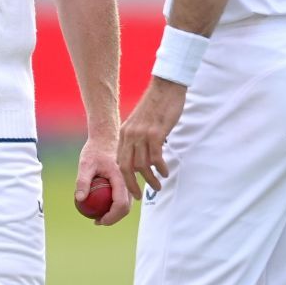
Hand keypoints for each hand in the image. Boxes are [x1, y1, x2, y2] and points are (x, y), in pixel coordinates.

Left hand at [74, 134, 130, 225]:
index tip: (99, 221)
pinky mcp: (124, 182)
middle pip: (126, 207)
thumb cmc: (94, 151)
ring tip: (98, 217)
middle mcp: (128, 181)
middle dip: (113, 219)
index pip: (121, 203)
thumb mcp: (85, 164)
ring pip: (126, 204)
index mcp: (121, 177)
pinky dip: (114, 206)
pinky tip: (100, 207)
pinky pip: (122, 198)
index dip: (111, 217)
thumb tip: (80, 199)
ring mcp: (128, 182)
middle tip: (97, 222)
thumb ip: (83, 181)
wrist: (105, 139)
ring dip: (114, 214)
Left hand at [118, 78, 185, 197]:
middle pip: (126, 168)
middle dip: (132, 185)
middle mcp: (130, 135)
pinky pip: (155, 157)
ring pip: (142, 165)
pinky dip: (160, 168)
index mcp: (125, 133)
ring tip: (158, 185)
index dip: (125, 177)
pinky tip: (165, 171)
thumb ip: (138, 137)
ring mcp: (142, 135)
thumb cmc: (157, 105)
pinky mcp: (155, 133)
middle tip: (138, 197)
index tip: (131, 188)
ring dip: (150, 179)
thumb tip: (143, 155)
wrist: (166, 87)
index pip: (120, 161)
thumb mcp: (141, 123)